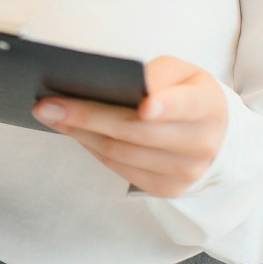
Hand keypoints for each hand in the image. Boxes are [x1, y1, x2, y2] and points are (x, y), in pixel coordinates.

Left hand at [30, 55, 228, 197]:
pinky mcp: (166, 189)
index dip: (166, 106)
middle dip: (87, 117)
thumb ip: (156, 74)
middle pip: (136, 131)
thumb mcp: (182, 74)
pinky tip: (73, 131)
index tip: (145, 106)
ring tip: (49, 114)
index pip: (186, 106)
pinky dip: (92, 147)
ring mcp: (184, 172)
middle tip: (47, 105)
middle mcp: (200, 143)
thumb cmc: (188, 95)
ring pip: (120, 152)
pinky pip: (119, 167)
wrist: (216, 137)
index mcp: (207, 106)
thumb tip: (115, 84)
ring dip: (79, 132)